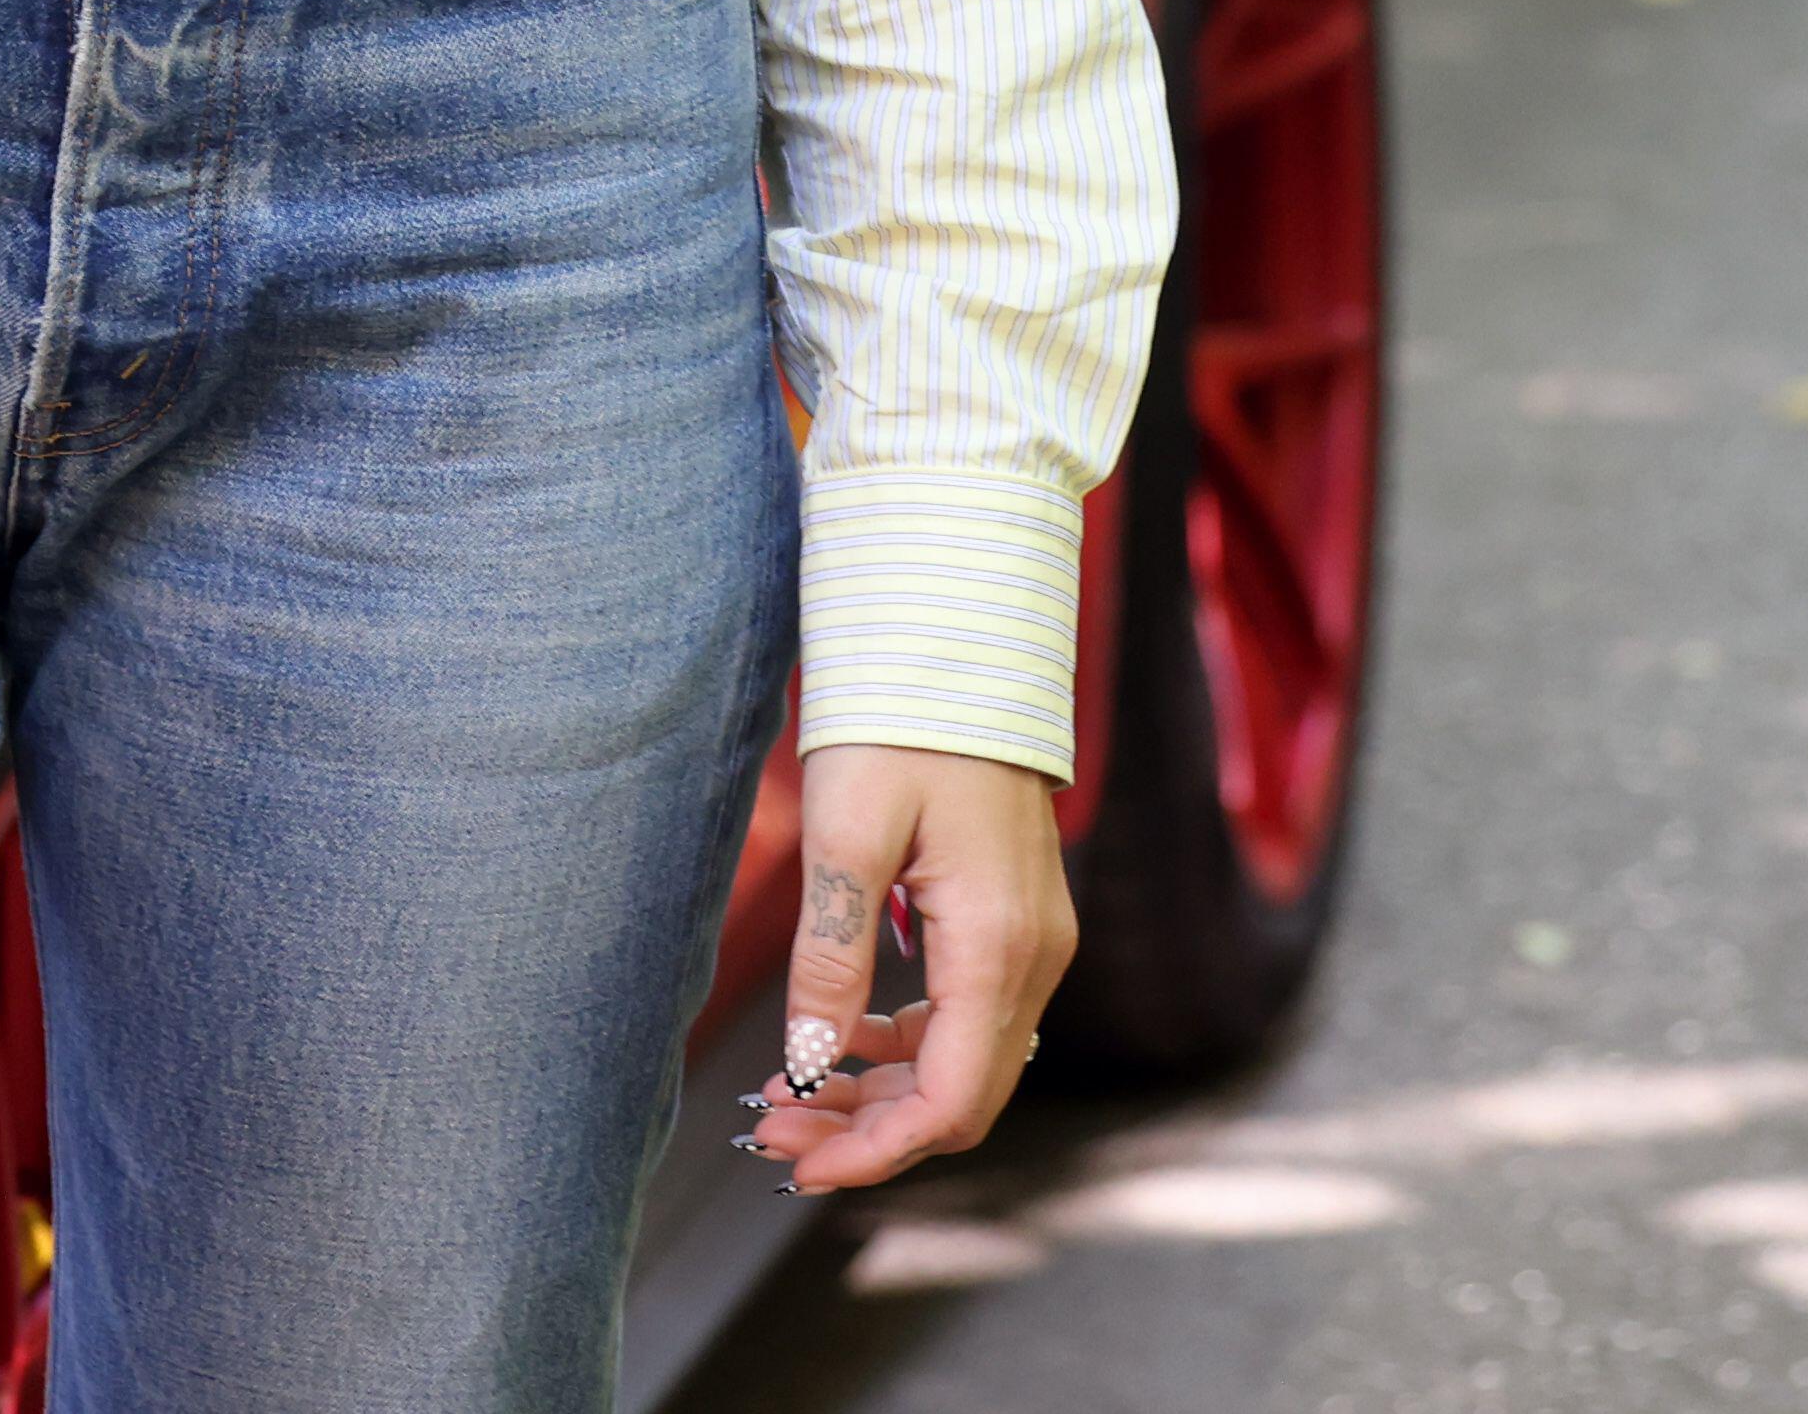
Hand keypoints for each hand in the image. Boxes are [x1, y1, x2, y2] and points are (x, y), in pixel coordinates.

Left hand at [749, 746, 1075, 1195]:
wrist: (957, 643)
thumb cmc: (900, 721)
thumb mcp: (846, 834)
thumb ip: (832, 955)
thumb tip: (810, 1062)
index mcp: (999, 946)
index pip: (950, 1100)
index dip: (874, 1151)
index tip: (797, 1163)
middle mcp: (1035, 957)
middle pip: (960, 1096)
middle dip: (867, 1130)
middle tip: (772, 1128)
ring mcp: (1033, 941)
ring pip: (964, 1062)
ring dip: (880, 1093)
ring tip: (789, 1092)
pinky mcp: (1015, 923)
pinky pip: (968, 1018)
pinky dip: (905, 1047)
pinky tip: (840, 1037)